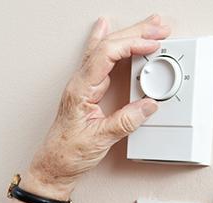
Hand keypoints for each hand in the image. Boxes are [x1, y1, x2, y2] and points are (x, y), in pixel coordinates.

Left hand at [28, 14, 170, 197]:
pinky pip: (99, 60)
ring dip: (128, 35)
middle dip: (135, 33)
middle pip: (107, 46)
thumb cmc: (67, 154)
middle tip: (159, 27)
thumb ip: (126, 121)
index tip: (152, 45)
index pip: (106, 55)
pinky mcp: (87, 91)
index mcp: (80, 89)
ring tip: (148, 25)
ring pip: (104, 50)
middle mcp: (79, 83)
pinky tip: (106, 29)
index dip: (131, 45)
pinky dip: (109, 43)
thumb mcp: (100, 140)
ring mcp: (82, 86)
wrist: (53, 167)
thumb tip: (149, 105)